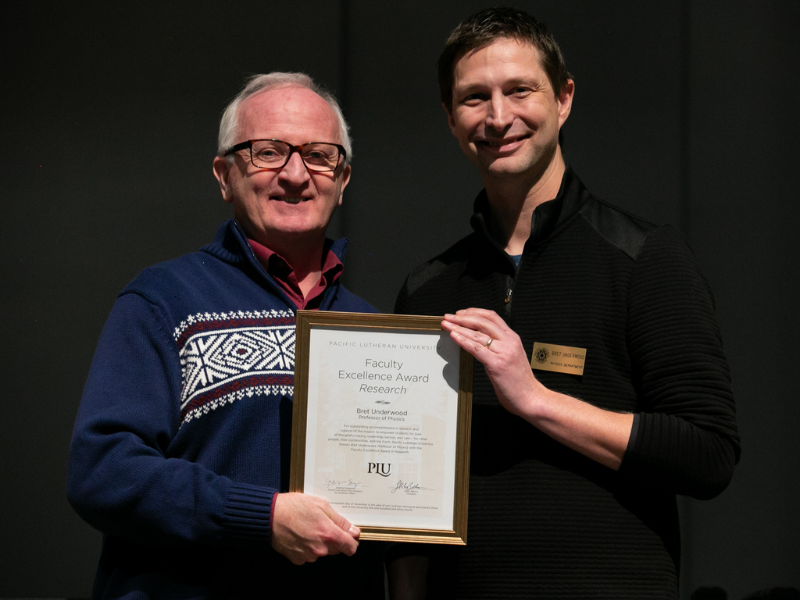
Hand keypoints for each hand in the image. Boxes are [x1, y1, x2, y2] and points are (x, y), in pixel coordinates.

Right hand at [270, 492, 359, 564]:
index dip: (351, 541)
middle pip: (337, 549)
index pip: (350, 547)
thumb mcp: (321, 505)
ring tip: (308, 528)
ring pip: (322, 552)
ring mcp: (308, 556)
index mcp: (328, 534)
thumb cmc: (293, 507)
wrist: (269, 516)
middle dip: (334, 539)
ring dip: (320, 543)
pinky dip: (308, 547)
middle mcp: (320, 549)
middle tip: (322, 524)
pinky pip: (309, 555)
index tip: (349, 535)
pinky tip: (301, 535)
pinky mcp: (298, 559)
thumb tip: (353, 530)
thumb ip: (339, 520)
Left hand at [442, 308, 632, 469]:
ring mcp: (504, 352)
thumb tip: (476, 341)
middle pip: (482, 322)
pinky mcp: (497, 364)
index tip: (460, 313)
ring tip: (446, 325)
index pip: (491, 317)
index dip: (474, 312)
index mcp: (512, 338)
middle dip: (462, 317)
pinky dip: (463, 341)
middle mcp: (509, 341)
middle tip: (447, 317)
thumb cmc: (519, 382)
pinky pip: (477, 348)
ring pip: (477, 334)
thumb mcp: (509, 357)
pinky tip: (454, 336)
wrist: (531, 398)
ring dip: (459, 327)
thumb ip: (496, 347)